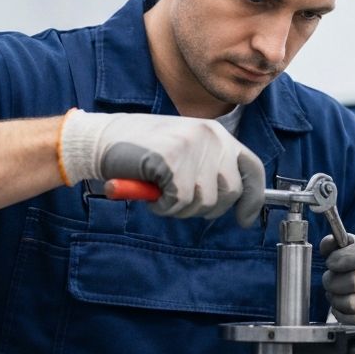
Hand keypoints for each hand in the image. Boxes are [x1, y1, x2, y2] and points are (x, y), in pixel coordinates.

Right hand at [60, 111, 264, 225]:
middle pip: (230, 193)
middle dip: (206, 208)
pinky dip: (164, 206)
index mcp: (217, 133)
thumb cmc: (141, 149)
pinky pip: (180, 202)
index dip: (253, 199)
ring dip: (180, 207)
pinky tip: (151, 191)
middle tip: (179, 200)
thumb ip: (211, 169)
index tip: (245, 219)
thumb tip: (235, 202)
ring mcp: (192, 146)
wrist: (101, 139)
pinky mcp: (172, 160)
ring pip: (205, 201)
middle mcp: (210, 136)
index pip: (252, 168)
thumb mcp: (185, 152)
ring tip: (161, 190)